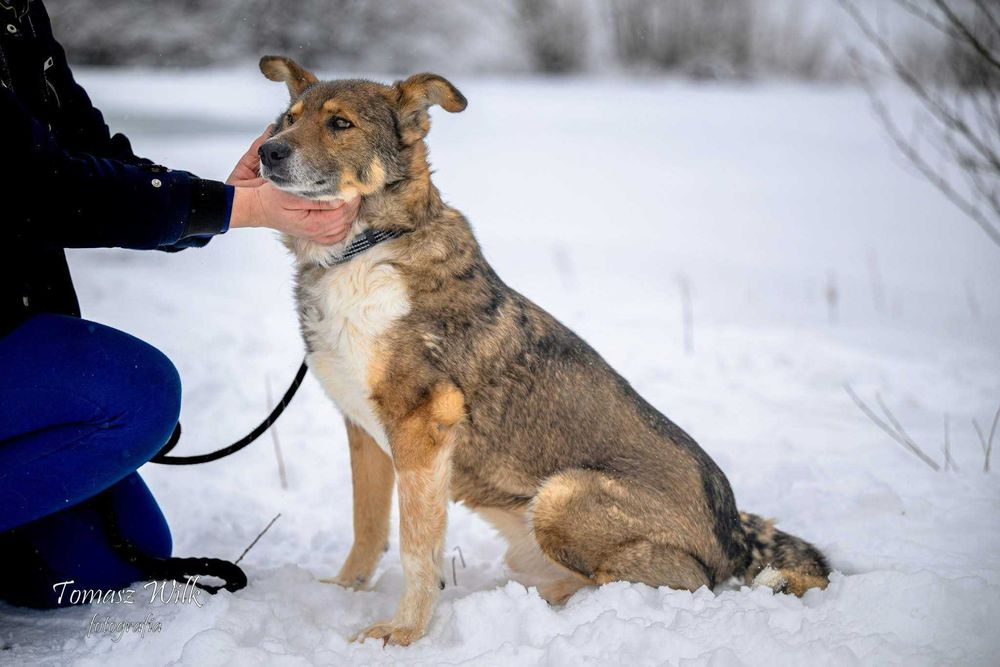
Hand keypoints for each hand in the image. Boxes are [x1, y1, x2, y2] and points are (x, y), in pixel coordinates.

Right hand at [227, 126, 359, 243]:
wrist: (255, 207)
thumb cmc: (269, 197)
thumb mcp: (290, 193)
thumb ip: (316, 197)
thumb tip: (340, 197)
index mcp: (314, 223)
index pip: (344, 209)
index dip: (350, 194)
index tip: (351, 180)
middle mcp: (317, 232)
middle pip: (348, 217)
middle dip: (352, 201)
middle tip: (352, 184)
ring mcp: (316, 235)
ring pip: (345, 225)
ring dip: (349, 211)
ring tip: (347, 195)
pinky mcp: (315, 235)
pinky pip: (337, 234)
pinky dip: (343, 223)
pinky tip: (341, 213)